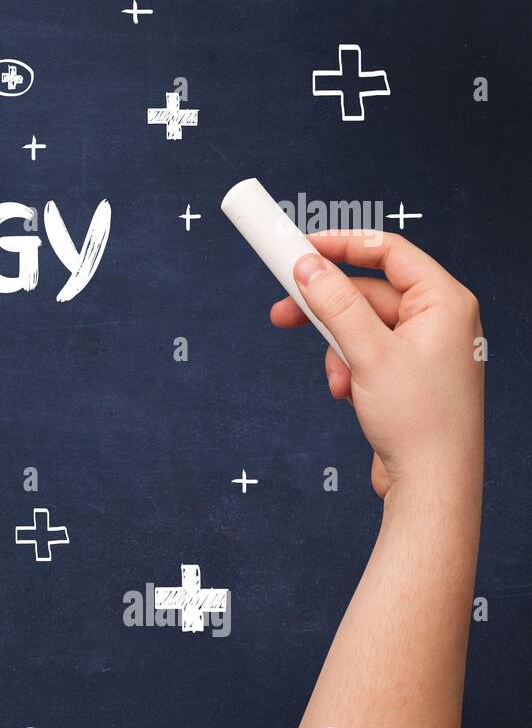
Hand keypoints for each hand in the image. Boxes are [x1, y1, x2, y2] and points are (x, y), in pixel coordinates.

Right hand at [269, 230, 483, 497]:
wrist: (431, 483)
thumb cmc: (419, 420)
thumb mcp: (368, 354)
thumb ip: (336, 304)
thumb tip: (307, 266)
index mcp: (444, 302)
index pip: (389, 252)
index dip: (343, 244)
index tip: (301, 247)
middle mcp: (439, 320)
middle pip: (368, 291)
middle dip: (326, 308)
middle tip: (283, 311)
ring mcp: (423, 348)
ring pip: (361, 326)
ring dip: (337, 349)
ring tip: (335, 380)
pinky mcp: (407, 374)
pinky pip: (366, 352)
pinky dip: (347, 368)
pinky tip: (347, 393)